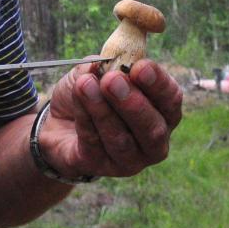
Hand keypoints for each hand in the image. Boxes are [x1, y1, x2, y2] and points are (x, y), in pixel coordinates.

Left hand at [37, 59, 181, 178]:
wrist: (58, 121)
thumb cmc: (89, 93)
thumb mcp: (96, 71)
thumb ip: (104, 64)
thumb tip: (103, 62)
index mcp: (161, 112)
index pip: (171, 100)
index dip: (158, 84)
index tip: (139, 66)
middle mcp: (152, 141)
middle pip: (153, 129)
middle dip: (132, 103)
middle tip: (112, 80)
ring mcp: (128, 159)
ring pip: (121, 140)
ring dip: (102, 110)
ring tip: (85, 84)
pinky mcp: (98, 165)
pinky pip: (93, 143)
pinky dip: (84, 117)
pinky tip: (76, 97)